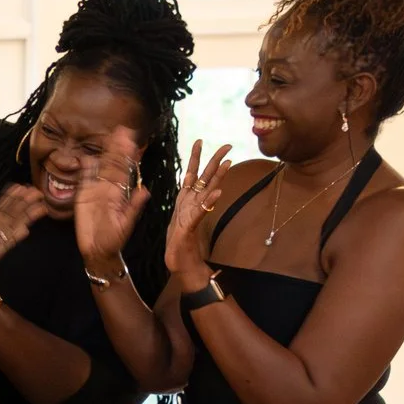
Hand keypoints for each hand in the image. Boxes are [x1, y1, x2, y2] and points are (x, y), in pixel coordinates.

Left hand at [0, 183, 49, 281]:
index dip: (9, 199)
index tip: (20, 187)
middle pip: (10, 217)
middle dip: (23, 204)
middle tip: (37, 191)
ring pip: (12, 229)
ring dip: (25, 217)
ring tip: (40, 207)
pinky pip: (4, 246)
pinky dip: (14, 237)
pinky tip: (25, 229)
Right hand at [74, 126, 151, 272]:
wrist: (98, 251)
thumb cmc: (114, 240)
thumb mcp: (127, 223)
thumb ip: (134, 207)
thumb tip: (146, 190)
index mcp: (121, 194)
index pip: (126, 170)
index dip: (129, 156)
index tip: (134, 141)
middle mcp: (109, 189)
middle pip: (113, 164)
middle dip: (118, 148)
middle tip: (123, 130)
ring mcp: (95, 191)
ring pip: (100, 168)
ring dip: (104, 153)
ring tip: (110, 137)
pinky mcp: (82, 197)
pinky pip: (84, 180)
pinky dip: (85, 169)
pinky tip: (87, 156)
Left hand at [164, 139, 235, 282]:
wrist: (180, 264)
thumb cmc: (178, 243)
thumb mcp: (176, 218)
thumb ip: (184, 204)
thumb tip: (188, 188)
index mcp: (186, 201)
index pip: (192, 174)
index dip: (195, 157)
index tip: (199, 140)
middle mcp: (192, 205)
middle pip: (206, 178)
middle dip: (215, 161)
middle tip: (227, 145)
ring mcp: (193, 215)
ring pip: (207, 192)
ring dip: (217, 177)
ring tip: (227, 163)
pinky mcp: (190, 227)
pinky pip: (200, 212)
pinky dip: (208, 203)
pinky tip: (217, 193)